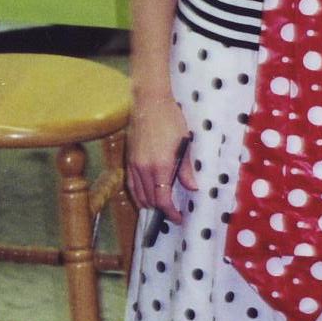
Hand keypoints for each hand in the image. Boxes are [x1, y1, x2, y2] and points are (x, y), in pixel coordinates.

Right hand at [127, 95, 195, 222]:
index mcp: (161, 166)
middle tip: (173, 212)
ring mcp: (134, 165)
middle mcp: (145, 169)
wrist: (149, 103)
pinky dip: (137, 195)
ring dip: (149, 204)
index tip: (178, 217)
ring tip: (160, 207)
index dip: (171, 212)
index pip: (163, 199)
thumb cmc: (170, 120)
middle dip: (162, 210)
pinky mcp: (128, 160)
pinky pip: (131, 185)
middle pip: (151, 200)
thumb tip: (193, 188)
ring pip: (139, 194)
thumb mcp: (184, 143)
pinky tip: (144, 197)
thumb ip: (186, 169)